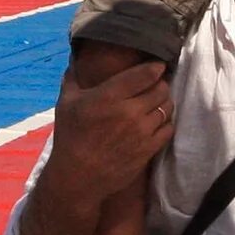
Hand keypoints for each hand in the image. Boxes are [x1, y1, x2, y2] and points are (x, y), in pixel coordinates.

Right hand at [44, 55, 173, 206]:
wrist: (78, 176)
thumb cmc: (70, 137)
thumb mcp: (66, 103)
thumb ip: (73, 78)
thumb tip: (74, 58)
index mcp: (110, 96)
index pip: (145, 74)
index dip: (156, 66)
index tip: (157, 65)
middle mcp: (130, 111)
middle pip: (161, 89)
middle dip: (161, 83)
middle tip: (157, 84)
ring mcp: (142, 131)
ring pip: (167, 107)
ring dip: (165, 102)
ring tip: (158, 102)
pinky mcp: (149, 149)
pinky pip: (168, 128)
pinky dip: (166, 122)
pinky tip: (158, 121)